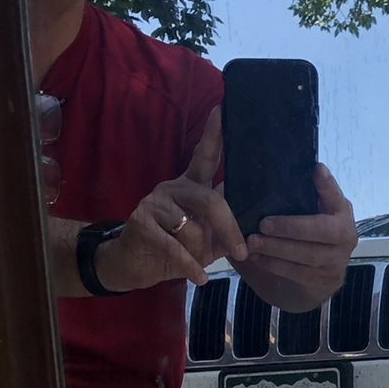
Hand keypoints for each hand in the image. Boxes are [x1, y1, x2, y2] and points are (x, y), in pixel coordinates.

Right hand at [94, 107, 245, 292]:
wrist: (132, 265)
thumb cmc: (173, 249)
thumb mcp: (206, 240)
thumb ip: (227, 231)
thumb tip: (256, 230)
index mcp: (191, 186)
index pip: (205, 156)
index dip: (214, 134)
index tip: (223, 110)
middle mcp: (173, 188)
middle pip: (210, 199)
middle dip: (230, 228)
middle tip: (242, 251)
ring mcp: (155, 202)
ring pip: (192, 227)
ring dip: (200, 252)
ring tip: (200, 266)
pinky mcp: (141, 221)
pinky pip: (174, 245)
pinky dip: (189, 265)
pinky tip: (197, 277)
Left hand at [241, 165, 358, 310]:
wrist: (318, 277)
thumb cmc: (306, 236)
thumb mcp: (305, 213)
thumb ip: (295, 196)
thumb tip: (262, 175)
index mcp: (341, 211)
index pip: (336, 195)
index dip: (327, 184)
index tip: (316, 169)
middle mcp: (345, 234)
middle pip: (321, 229)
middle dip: (291, 226)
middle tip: (263, 224)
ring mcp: (337, 260)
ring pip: (308, 255)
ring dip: (277, 248)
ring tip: (253, 242)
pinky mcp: (324, 280)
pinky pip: (298, 273)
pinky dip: (274, 265)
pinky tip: (256, 257)